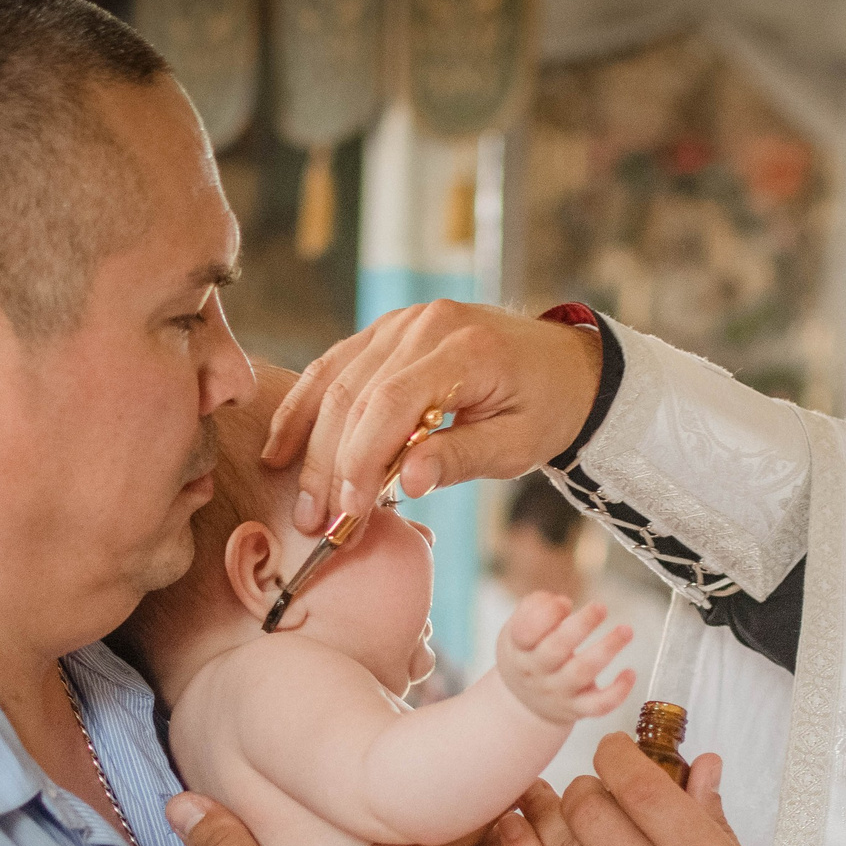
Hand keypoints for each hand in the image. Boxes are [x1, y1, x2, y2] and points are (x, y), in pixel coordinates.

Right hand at [264, 301, 602, 538]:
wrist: (563, 366)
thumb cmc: (544, 409)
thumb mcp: (517, 445)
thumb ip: (460, 459)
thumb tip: (405, 483)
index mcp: (465, 348)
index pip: (391, 404)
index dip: (361, 461)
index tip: (347, 514)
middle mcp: (426, 325)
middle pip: (355, 395)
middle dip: (330, 465)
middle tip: (315, 523)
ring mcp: (401, 322)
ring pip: (336, 382)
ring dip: (310, 445)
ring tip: (301, 502)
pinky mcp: (387, 332)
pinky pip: (335, 368)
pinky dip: (306, 409)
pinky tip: (282, 450)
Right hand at [497, 594, 634, 724]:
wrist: (524, 703)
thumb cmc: (528, 652)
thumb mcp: (518, 628)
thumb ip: (536, 607)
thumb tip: (563, 604)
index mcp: (520, 648)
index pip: (526, 632)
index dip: (546, 615)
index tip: (565, 602)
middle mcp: (537, 672)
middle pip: (557, 649)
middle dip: (582, 625)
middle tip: (601, 607)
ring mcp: (558, 693)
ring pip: (583, 672)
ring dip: (607, 649)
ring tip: (626, 630)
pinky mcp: (578, 709)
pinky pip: (599, 705)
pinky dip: (618, 691)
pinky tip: (630, 673)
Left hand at [498, 735, 822, 845]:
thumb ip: (715, 825)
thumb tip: (699, 768)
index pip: (647, 791)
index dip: (618, 756)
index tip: (612, 750)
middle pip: (595, 814)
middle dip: (584, 788)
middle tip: (586, 789)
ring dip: (545, 813)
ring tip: (535, 795)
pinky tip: (512, 829)